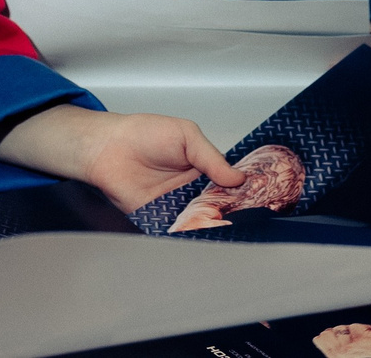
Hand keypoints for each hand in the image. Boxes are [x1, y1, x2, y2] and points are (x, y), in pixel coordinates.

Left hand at [0, 104, 243, 212]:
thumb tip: (238, 178)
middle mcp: (193, 191)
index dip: (244, 192)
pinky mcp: (160, 222)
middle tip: (251, 220)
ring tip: (232, 231)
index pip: (230, 185)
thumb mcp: (186, 136)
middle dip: (235, 214)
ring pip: (203, 223)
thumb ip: (211, 158)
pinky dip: (190, 236)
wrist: (108, 148)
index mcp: (203, 168)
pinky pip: (179, 233)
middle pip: (221, 208)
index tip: (262, 198)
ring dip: (215, 227)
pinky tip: (202, 236)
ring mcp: (178, 208)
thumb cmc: (143, 134)